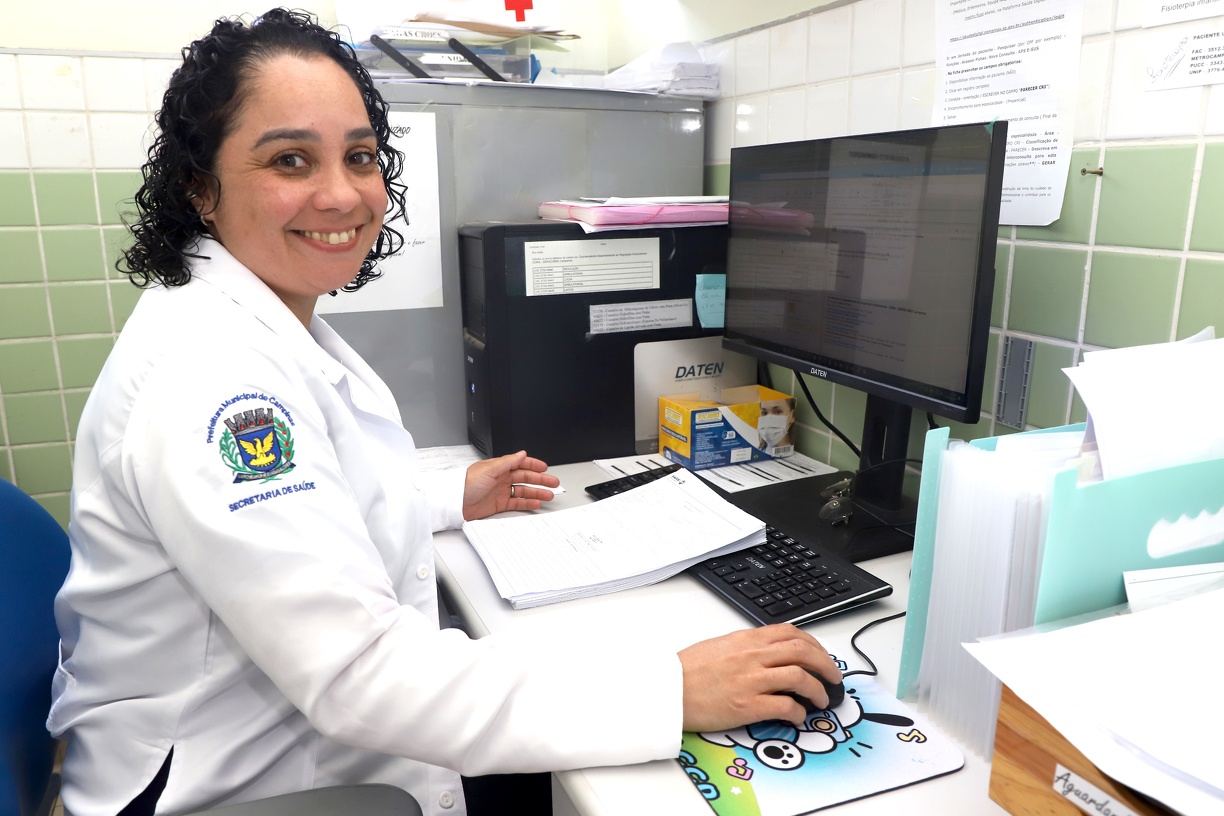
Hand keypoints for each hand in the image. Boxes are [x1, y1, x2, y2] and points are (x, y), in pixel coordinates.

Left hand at [462, 450, 560, 520]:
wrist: (455, 502)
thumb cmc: (467, 483)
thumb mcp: (489, 469)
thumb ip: (508, 462)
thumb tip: (522, 454)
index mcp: (500, 467)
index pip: (521, 464)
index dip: (534, 465)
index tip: (545, 468)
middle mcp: (501, 478)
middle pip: (526, 478)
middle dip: (540, 480)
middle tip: (553, 483)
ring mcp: (501, 491)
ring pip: (524, 491)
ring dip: (536, 492)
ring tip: (548, 495)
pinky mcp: (499, 504)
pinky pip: (517, 503)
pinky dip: (527, 503)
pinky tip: (535, 503)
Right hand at [678, 624, 841, 730]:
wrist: (667, 689)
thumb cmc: (688, 670)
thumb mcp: (720, 646)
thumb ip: (747, 647)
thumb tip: (770, 652)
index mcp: (746, 639)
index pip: (791, 633)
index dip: (814, 644)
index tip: (821, 656)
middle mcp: (752, 656)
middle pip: (803, 652)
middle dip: (825, 665)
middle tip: (834, 677)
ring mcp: (751, 680)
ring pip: (799, 677)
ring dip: (818, 690)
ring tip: (822, 699)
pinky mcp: (747, 705)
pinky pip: (784, 705)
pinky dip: (798, 711)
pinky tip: (798, 716)